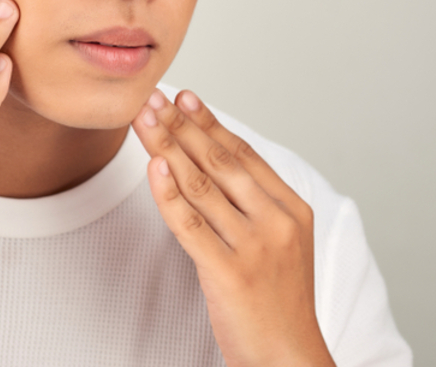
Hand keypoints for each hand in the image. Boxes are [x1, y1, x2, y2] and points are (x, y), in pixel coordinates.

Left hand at [133, 89, 335, 366]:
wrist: (289, 358)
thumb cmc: (276, 302)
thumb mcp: (278, 243)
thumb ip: (252, 204)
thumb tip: (210, 160)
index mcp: (292, 210)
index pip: (243, 154)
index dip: (210, 122)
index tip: (183, 95)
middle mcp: (276, 222)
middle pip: (220, 161)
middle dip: (181, 125)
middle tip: (153, 97)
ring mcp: (254, 247)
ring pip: (201, 185)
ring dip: (167, 147)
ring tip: (143, 119)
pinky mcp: (229, 272)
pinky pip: (191, 224)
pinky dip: (168, 192)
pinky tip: (152, 166)